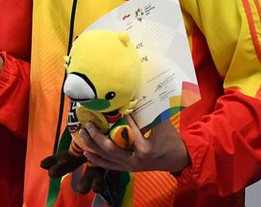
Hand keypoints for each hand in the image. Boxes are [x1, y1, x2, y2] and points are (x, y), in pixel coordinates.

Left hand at [71, 112, 189, 173]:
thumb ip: (151, 111)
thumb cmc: (171, 140)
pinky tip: (86, 154)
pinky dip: (97, 160)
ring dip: (93, 146)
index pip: (129, 131)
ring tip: (82, 134)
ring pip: (107, 158)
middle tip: (87, 124)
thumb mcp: (164, 124)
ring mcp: (130, 166)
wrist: (178, 159)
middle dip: (96, 136)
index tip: (111, 107)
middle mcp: (135, 160)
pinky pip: (110, 166)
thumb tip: (137, 93)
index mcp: (145, 149)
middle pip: (111, 148)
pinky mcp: (128, 168)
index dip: (120, 119)